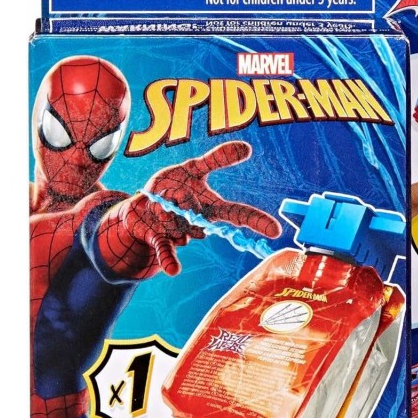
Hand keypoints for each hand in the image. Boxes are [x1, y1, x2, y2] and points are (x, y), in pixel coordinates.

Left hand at [99, 141, 280, 277]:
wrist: (141, 208)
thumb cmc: (171, 188)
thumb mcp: (192, 168)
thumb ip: (215, 160)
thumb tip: (248, 147)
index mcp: (211, 208)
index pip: (239, 214)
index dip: (257, 221)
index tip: (276, 230)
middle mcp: (199, 225)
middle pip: (199, 218)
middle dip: (184, 203)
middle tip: (172, 195)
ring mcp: (179, 234)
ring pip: (178, 224)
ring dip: (164, 209)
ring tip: (158, 206)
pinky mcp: (158, 239)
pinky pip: (166, 250)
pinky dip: (170, 260)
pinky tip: (175, 270)